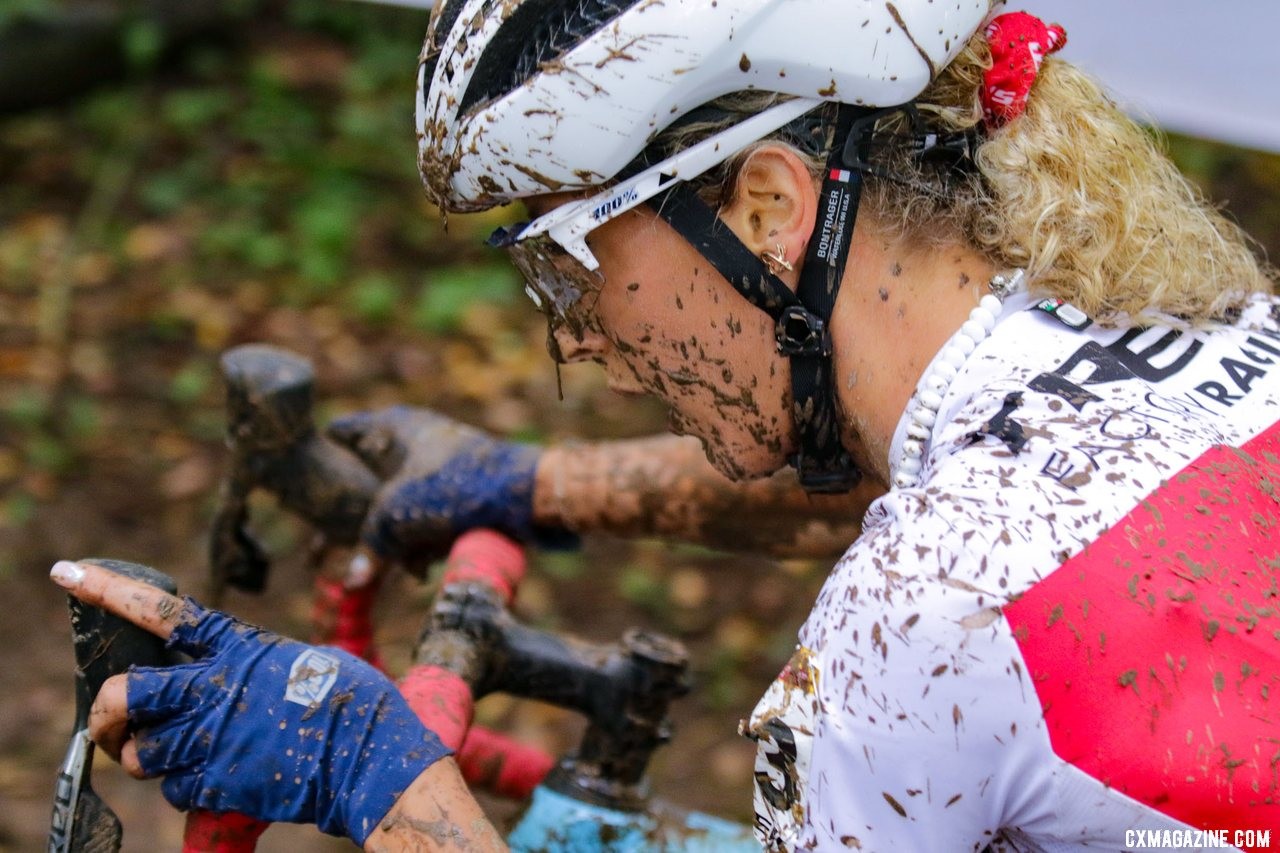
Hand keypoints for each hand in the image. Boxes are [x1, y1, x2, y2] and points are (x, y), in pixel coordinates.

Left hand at [49, 560, 449, 845]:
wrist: (372, 756)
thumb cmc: (352, 703)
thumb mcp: (302, 660)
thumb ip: (251, 663)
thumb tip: (226, 677)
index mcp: (238, 647)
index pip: (161, 613)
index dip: (110, 590)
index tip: (67, 574)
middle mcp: (216, 688)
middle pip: (126, 693)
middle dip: (106, 712)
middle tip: (110, 724)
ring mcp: (213, 737)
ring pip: (140, 751)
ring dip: (145, 757)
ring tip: (168, 757)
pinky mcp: (217, 781)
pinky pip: (172, 787)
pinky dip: (182, 787)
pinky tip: (211, 779)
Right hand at [327, 406, 575, 568]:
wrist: (527, 495)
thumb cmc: (456, 489)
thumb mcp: (398, 514)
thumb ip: (368, 543)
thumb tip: (352, 580)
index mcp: (391, 427)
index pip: (338, 434)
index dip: (316, 461)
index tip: (300, 494)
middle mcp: (411, 440)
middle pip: (363, 477)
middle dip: (349, 519)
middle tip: (322, 552)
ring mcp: (435, 465)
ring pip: (394, 502)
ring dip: (387, 537)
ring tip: (377, 568)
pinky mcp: (456, 491)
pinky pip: (424, 516)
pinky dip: (418, 540)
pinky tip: (420, 569)